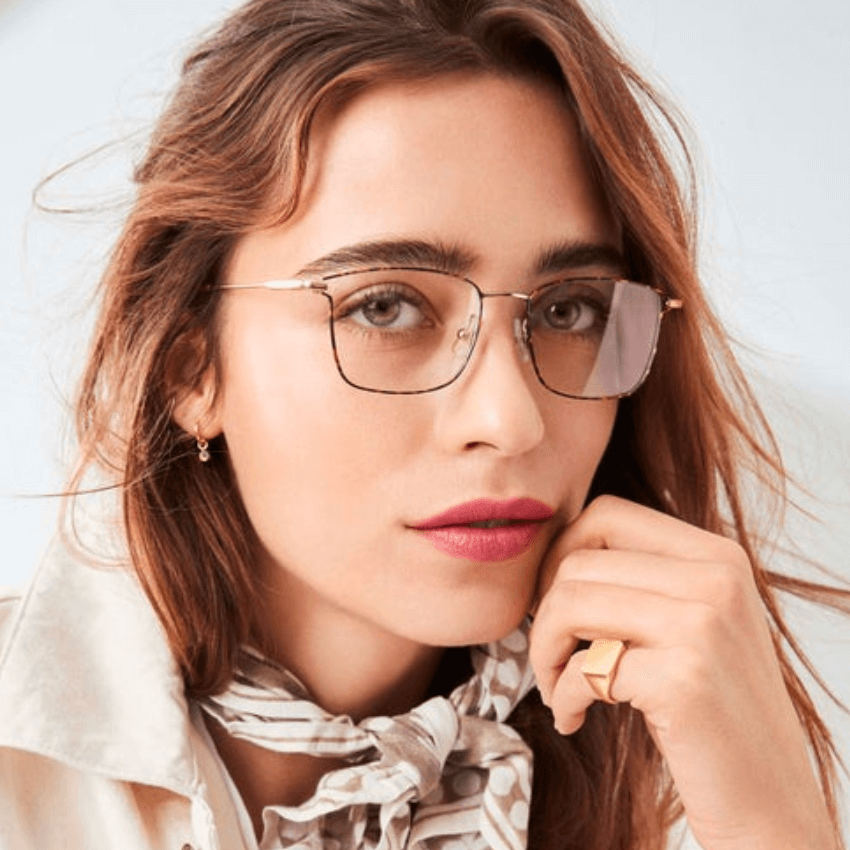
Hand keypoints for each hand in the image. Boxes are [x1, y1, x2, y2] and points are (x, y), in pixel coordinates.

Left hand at [529, 496, 836, 849]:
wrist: (769, 801)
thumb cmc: (712, 710)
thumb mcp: (692, 622)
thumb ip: (643, 578)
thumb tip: (554, 553)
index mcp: (718, 556)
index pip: (606, 514)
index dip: (561, 554)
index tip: (553, 601)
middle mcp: (716, 580)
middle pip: (578, 560)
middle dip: (543, 611)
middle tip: (549, 654)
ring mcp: (703, 627)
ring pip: (569, 603)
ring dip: (543, 651)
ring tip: (555, 686)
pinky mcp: (683, 680)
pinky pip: (582, 669)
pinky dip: (562, 696)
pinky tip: (572, 718)